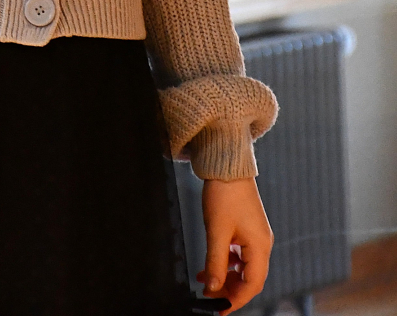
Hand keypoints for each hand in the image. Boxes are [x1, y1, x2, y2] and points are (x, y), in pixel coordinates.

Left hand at [197, 177, 272, 312]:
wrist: (227, 165)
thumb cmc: (224, 193)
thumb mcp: (216, 231)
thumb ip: (215, 262)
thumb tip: (213, 287)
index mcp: (260, 246)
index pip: (252, 284)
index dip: (236, 299)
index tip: (219, 308)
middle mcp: (262, 243)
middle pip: (249, 278)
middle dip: (230, 289)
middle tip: (210, 295)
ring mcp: (255, 235)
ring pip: (243, 267)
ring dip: (226, 275)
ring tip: (205, 279)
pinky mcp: (247, 228)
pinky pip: (240, 254)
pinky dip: (226, 261)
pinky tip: (211, 262)